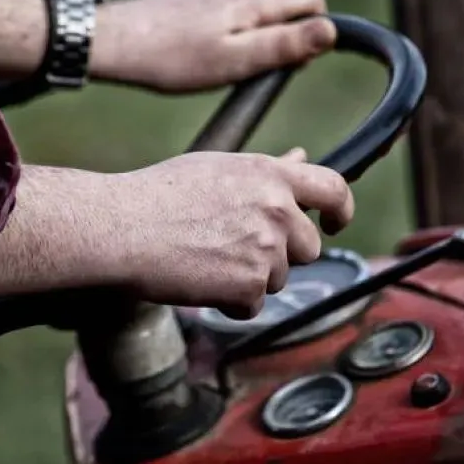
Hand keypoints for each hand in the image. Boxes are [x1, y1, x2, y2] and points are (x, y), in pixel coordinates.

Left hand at [90, 0, 336, 92]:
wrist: (113, 43)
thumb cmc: (173, 58)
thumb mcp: (236, 61)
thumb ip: (284, 45)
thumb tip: (331, 30)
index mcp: (254, 1)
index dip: (315, 30)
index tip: (292, 62)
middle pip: (286, 3)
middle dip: (288, 35)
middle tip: (259, 71)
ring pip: (257, 9)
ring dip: (259, 36)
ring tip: (230, 68)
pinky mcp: (193, 1)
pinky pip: (229, 12)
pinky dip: (232, 33)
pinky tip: (205, 56)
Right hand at [107, 147, 353, 318]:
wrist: (123, 228)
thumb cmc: (159, 195)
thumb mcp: (218, 168)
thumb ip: (267, 169)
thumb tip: (300, 158)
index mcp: (270, 175)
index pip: (333, 189)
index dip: (340, 210)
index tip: (332, 223)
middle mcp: (277, 209)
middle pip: (306, 247)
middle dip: (279, 253)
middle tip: (233, 248)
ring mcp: (267, 248)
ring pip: (278, 278)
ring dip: (250, 277)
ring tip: (206, 258)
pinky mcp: (250, 285)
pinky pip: (254, 305)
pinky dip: (230, 301)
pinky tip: (200, 279)